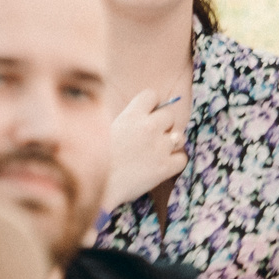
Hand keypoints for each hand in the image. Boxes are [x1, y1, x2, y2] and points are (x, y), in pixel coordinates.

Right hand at [103, 90, 186, 208]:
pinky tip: (164, 166)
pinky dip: (175, 162)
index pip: (152, 95)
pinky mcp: (165, 167)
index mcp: (132, 115)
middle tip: (152, 137)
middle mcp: (149, 127)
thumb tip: (138, 118)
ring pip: (180, 137)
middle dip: (163, 125)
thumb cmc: (96, 158)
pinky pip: (182, 159)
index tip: (147, 115)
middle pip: (169, 115)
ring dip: (172, 143)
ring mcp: (159, 147)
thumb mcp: (107, 129)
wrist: (97, 184)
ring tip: (159, 152)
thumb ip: (126, 120)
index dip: (151, 105)